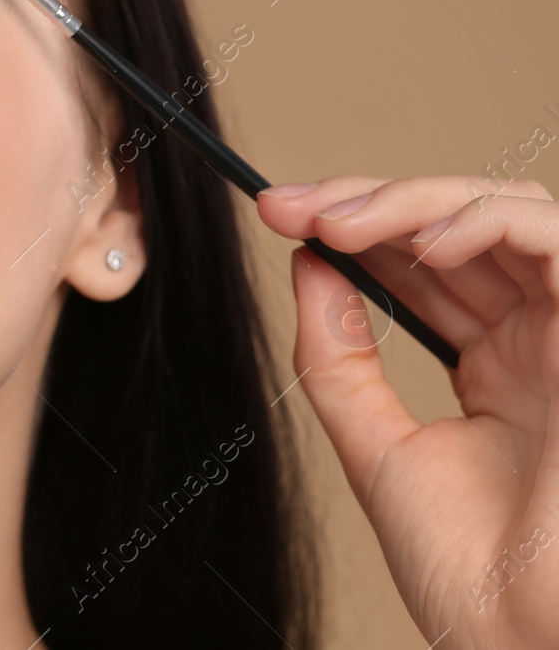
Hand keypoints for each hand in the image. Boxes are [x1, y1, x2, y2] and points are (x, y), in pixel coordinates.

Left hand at [256, 175, 558, 649]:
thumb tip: (307, 266)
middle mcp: (541, 338)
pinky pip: (556, 237)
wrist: (519, 635)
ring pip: (504, 212)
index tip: (277, 214)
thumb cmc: (469, 570)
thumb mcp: (378, 445)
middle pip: (455, 225)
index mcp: (498, 365)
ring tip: (337, 221)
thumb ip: (339, 358)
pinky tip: (420, 242)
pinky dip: (487, 220)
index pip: (424, 262)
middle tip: (285, 205)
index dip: (354, 225)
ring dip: (412, 201)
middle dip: (363, 201)